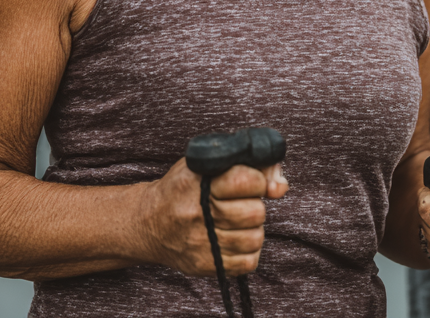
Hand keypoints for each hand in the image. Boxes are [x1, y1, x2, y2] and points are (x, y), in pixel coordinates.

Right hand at [137, 157, 288, 275]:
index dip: (257, 179)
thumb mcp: (208, 164)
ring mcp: (201, 243)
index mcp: (199, 182)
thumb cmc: (184, 188)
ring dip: (253, 228)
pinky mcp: (204, 265)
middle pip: (254, 213)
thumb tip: (281, 186)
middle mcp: (198, 214)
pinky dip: (249, 251)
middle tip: (241, 202)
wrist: (149, 223)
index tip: (250, 180)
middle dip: (254, 204)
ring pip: (254, 238)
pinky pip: (248, 262)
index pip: (245, 180)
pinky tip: (236, 238)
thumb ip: (248, 164)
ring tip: (238, 221)